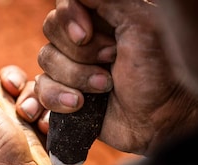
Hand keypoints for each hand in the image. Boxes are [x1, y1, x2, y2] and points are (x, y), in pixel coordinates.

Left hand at [0, 59, 64, 164]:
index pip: (6, 80)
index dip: (11, 78)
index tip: (10, 86)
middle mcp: (12, 121)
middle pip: (31, 87)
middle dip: (30, 94)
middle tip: (25, 113)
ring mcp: (35, 133)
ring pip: (51, 100)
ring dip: (47, 108)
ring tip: (40, 127)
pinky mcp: (56, 143)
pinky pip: (65, 119)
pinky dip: (60, 121)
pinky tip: (52, 133)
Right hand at [36, 0, 197, 155]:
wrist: (156, 120)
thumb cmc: (156, 72)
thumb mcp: (140, 24)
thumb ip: (108, 1)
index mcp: (101, 17)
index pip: (65, 4)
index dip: (68, 18)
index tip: (84, 35)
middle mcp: (83, 40)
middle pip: (51, 30)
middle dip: (80, 52)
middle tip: (111, 60)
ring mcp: (71, 67)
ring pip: (45, 60)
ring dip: (76, 76)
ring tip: (104, 87)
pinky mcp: (63, 93)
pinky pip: (41, 89)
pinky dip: (58, 97)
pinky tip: (80, 104)